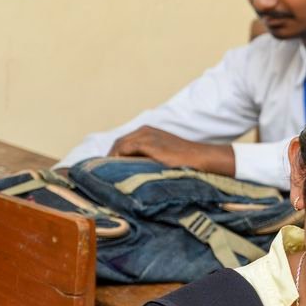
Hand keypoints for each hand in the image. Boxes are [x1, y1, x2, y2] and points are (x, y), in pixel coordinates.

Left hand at [108, 125, 234, 175]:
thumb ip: (149, 160)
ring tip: (107, 175)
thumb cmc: (186, 163)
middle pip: (119, 143)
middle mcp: (144, 130)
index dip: (116, 156)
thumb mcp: (164, 158)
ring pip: (119, 145)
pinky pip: (123, 149)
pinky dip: (117, 159)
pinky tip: (115, 171)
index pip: (125, 143)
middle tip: (104, 174)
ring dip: (111, 159)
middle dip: (111, 158)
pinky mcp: (146, 142)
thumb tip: (132, 174)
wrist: (200, 158)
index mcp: (149, 132)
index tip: (111, 171)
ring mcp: (145, 134)